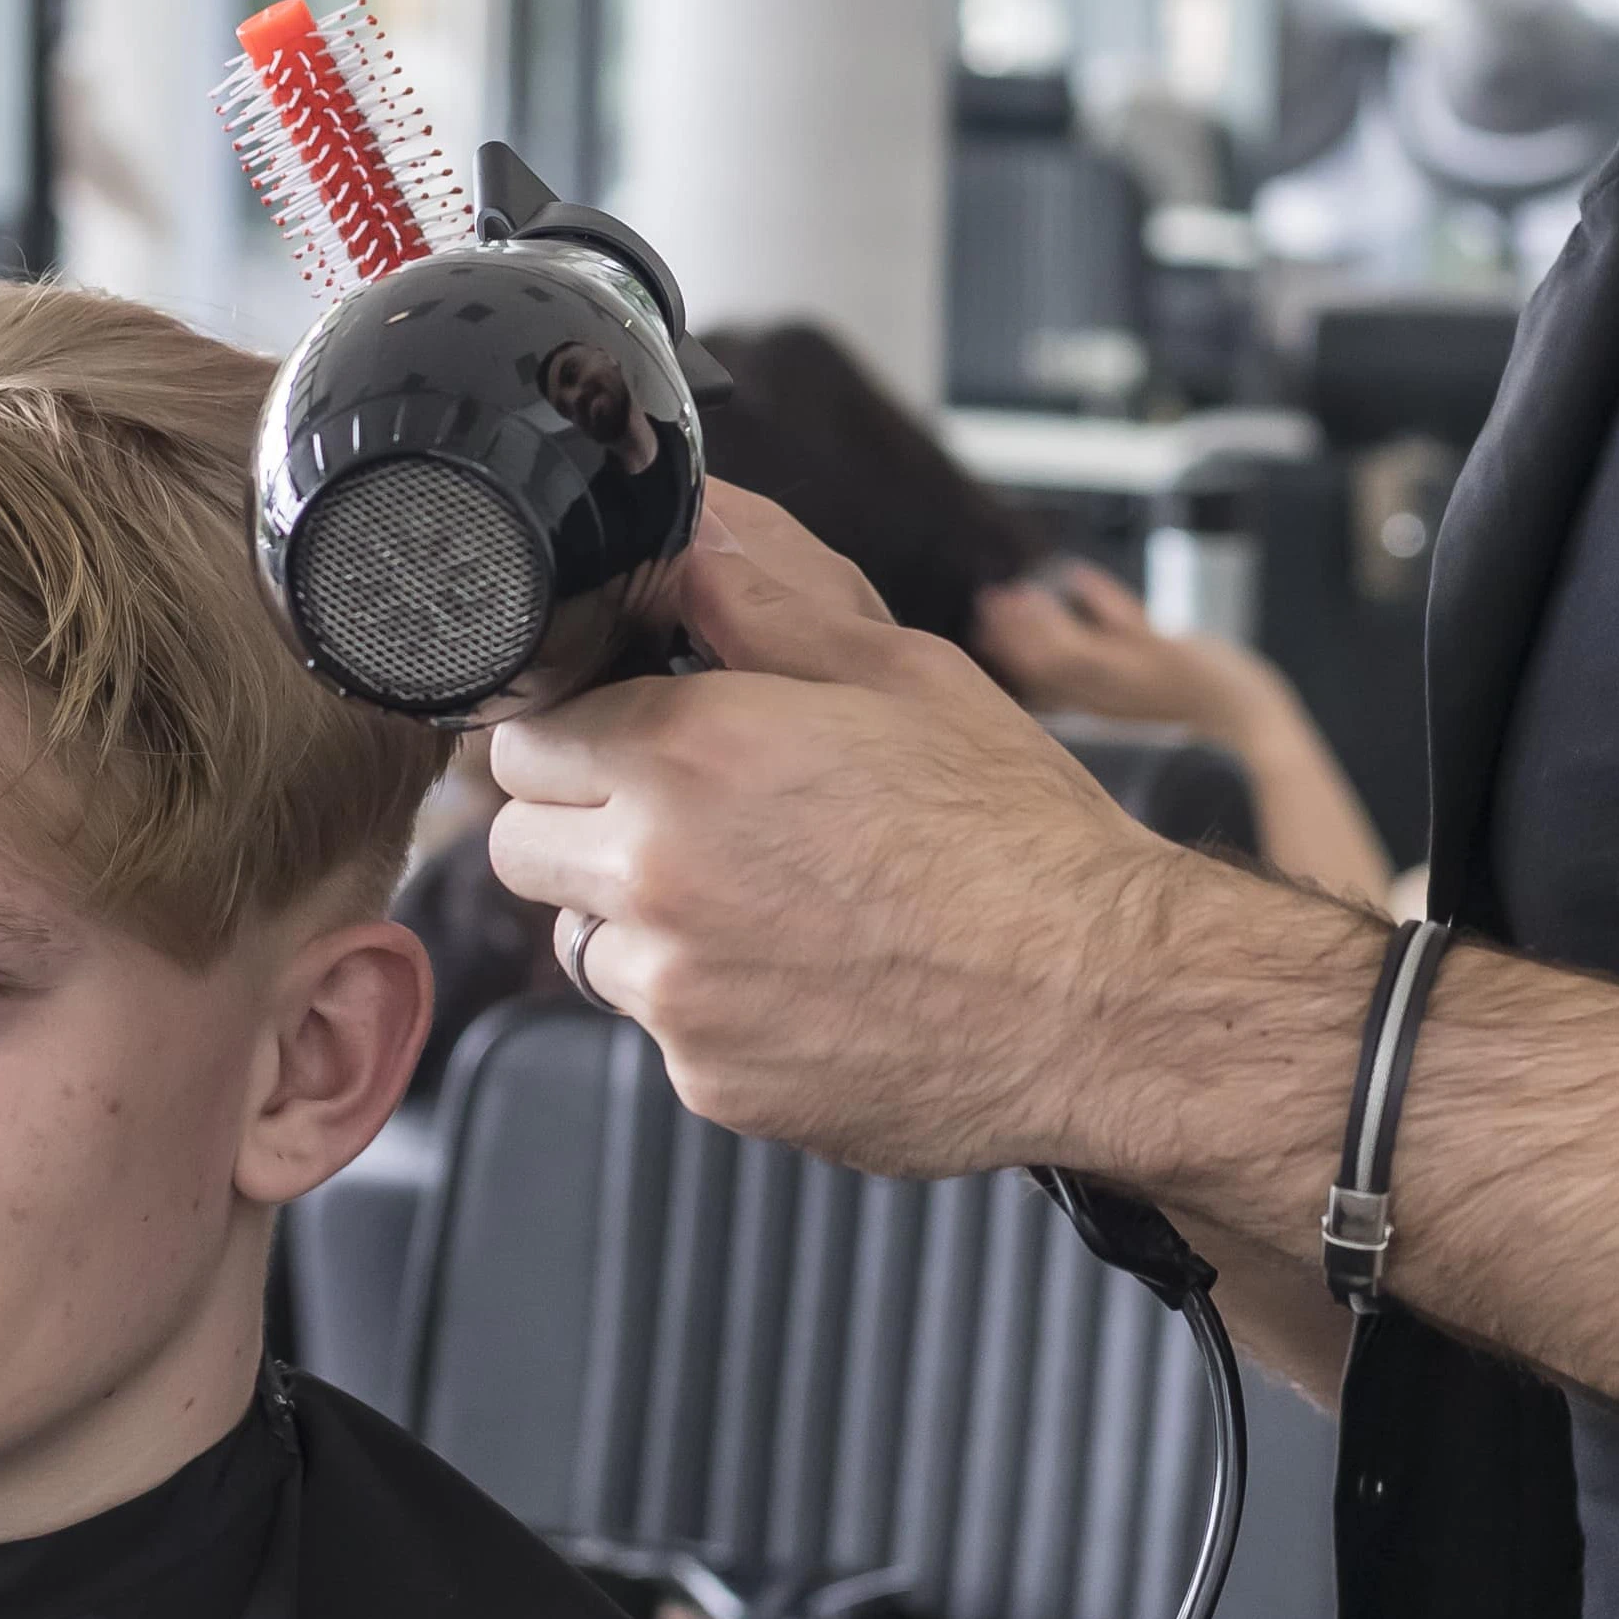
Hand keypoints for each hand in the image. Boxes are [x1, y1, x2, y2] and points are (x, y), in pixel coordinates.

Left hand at [486, 487, 1268, 1177]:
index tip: (628, 732)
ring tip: (761, 897)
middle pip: (519, 841)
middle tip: (686, 811)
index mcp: (688, 756)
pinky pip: (662, 1029)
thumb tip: (686, 538)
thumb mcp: (904, 671)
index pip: (524, 735)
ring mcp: (677, 993)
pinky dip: (710, 1003)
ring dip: (636, 916)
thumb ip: (766, 597)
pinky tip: (805, 974)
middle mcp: (656, 878)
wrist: (1099, 1002)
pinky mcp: (710, 1081)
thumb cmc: (1019, 838)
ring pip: (580, 941)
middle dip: (581, 818)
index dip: (577, 726)